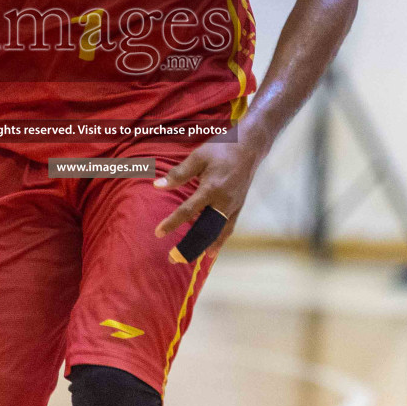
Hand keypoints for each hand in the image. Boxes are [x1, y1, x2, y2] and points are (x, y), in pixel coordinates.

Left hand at [153, 141, 262, 257]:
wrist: (249, 146)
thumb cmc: (221, 149)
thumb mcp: (198, 157)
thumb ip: (178, 173)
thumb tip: (157, 185)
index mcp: (211, 189)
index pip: (188, 211)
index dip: (172, 223)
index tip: (158, 233)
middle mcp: (223, 202)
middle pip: (204, 230)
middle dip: (188, 245)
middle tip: (173, 259)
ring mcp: (233, 206)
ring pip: (217, 233)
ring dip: (202, 247)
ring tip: (189, 259)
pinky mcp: (238, 207)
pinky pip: (228, 229)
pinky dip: (219, 241)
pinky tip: (211, 251)